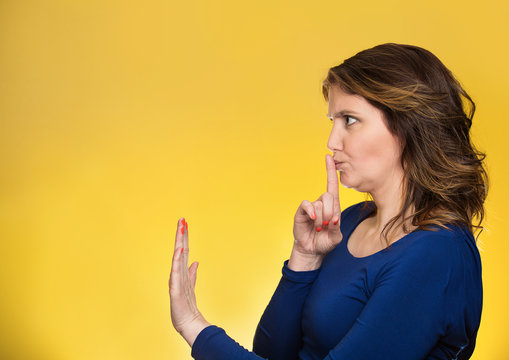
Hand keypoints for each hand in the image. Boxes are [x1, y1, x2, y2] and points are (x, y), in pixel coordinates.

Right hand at [169, 218, 210, 346]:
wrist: (187, 322)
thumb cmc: (185, 306)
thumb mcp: (190, 286)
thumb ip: (192, 273)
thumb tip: (196, 262)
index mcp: (183, 271)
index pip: (184, 250)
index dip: (184, 236)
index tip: (184, 223)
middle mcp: (179, 272)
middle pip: (180, 249)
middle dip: (181, 234)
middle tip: (181, 219)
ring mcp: (177, 279)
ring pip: (178, 256)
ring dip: (179, 241)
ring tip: (180, 228)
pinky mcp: (176, 287)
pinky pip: (176, 270)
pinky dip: (178, 259)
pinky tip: (179, 249)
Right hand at [292, 154, 342, 258]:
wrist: (312, 250)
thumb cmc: (325, 242)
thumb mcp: (336, 238)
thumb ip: (336, 229)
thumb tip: (333, 219)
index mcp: (333, 206)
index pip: (332, 185)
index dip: (331, 171)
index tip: (329, 157)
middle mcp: (322, 203)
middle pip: (329, 196)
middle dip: (330, 212)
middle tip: (327, 224)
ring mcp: (311, 207)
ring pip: (319, 203)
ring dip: (321, 219)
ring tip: (318, 228)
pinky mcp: (302, 211)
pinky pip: (307, 205)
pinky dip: (311, 212)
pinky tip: (313, 220)